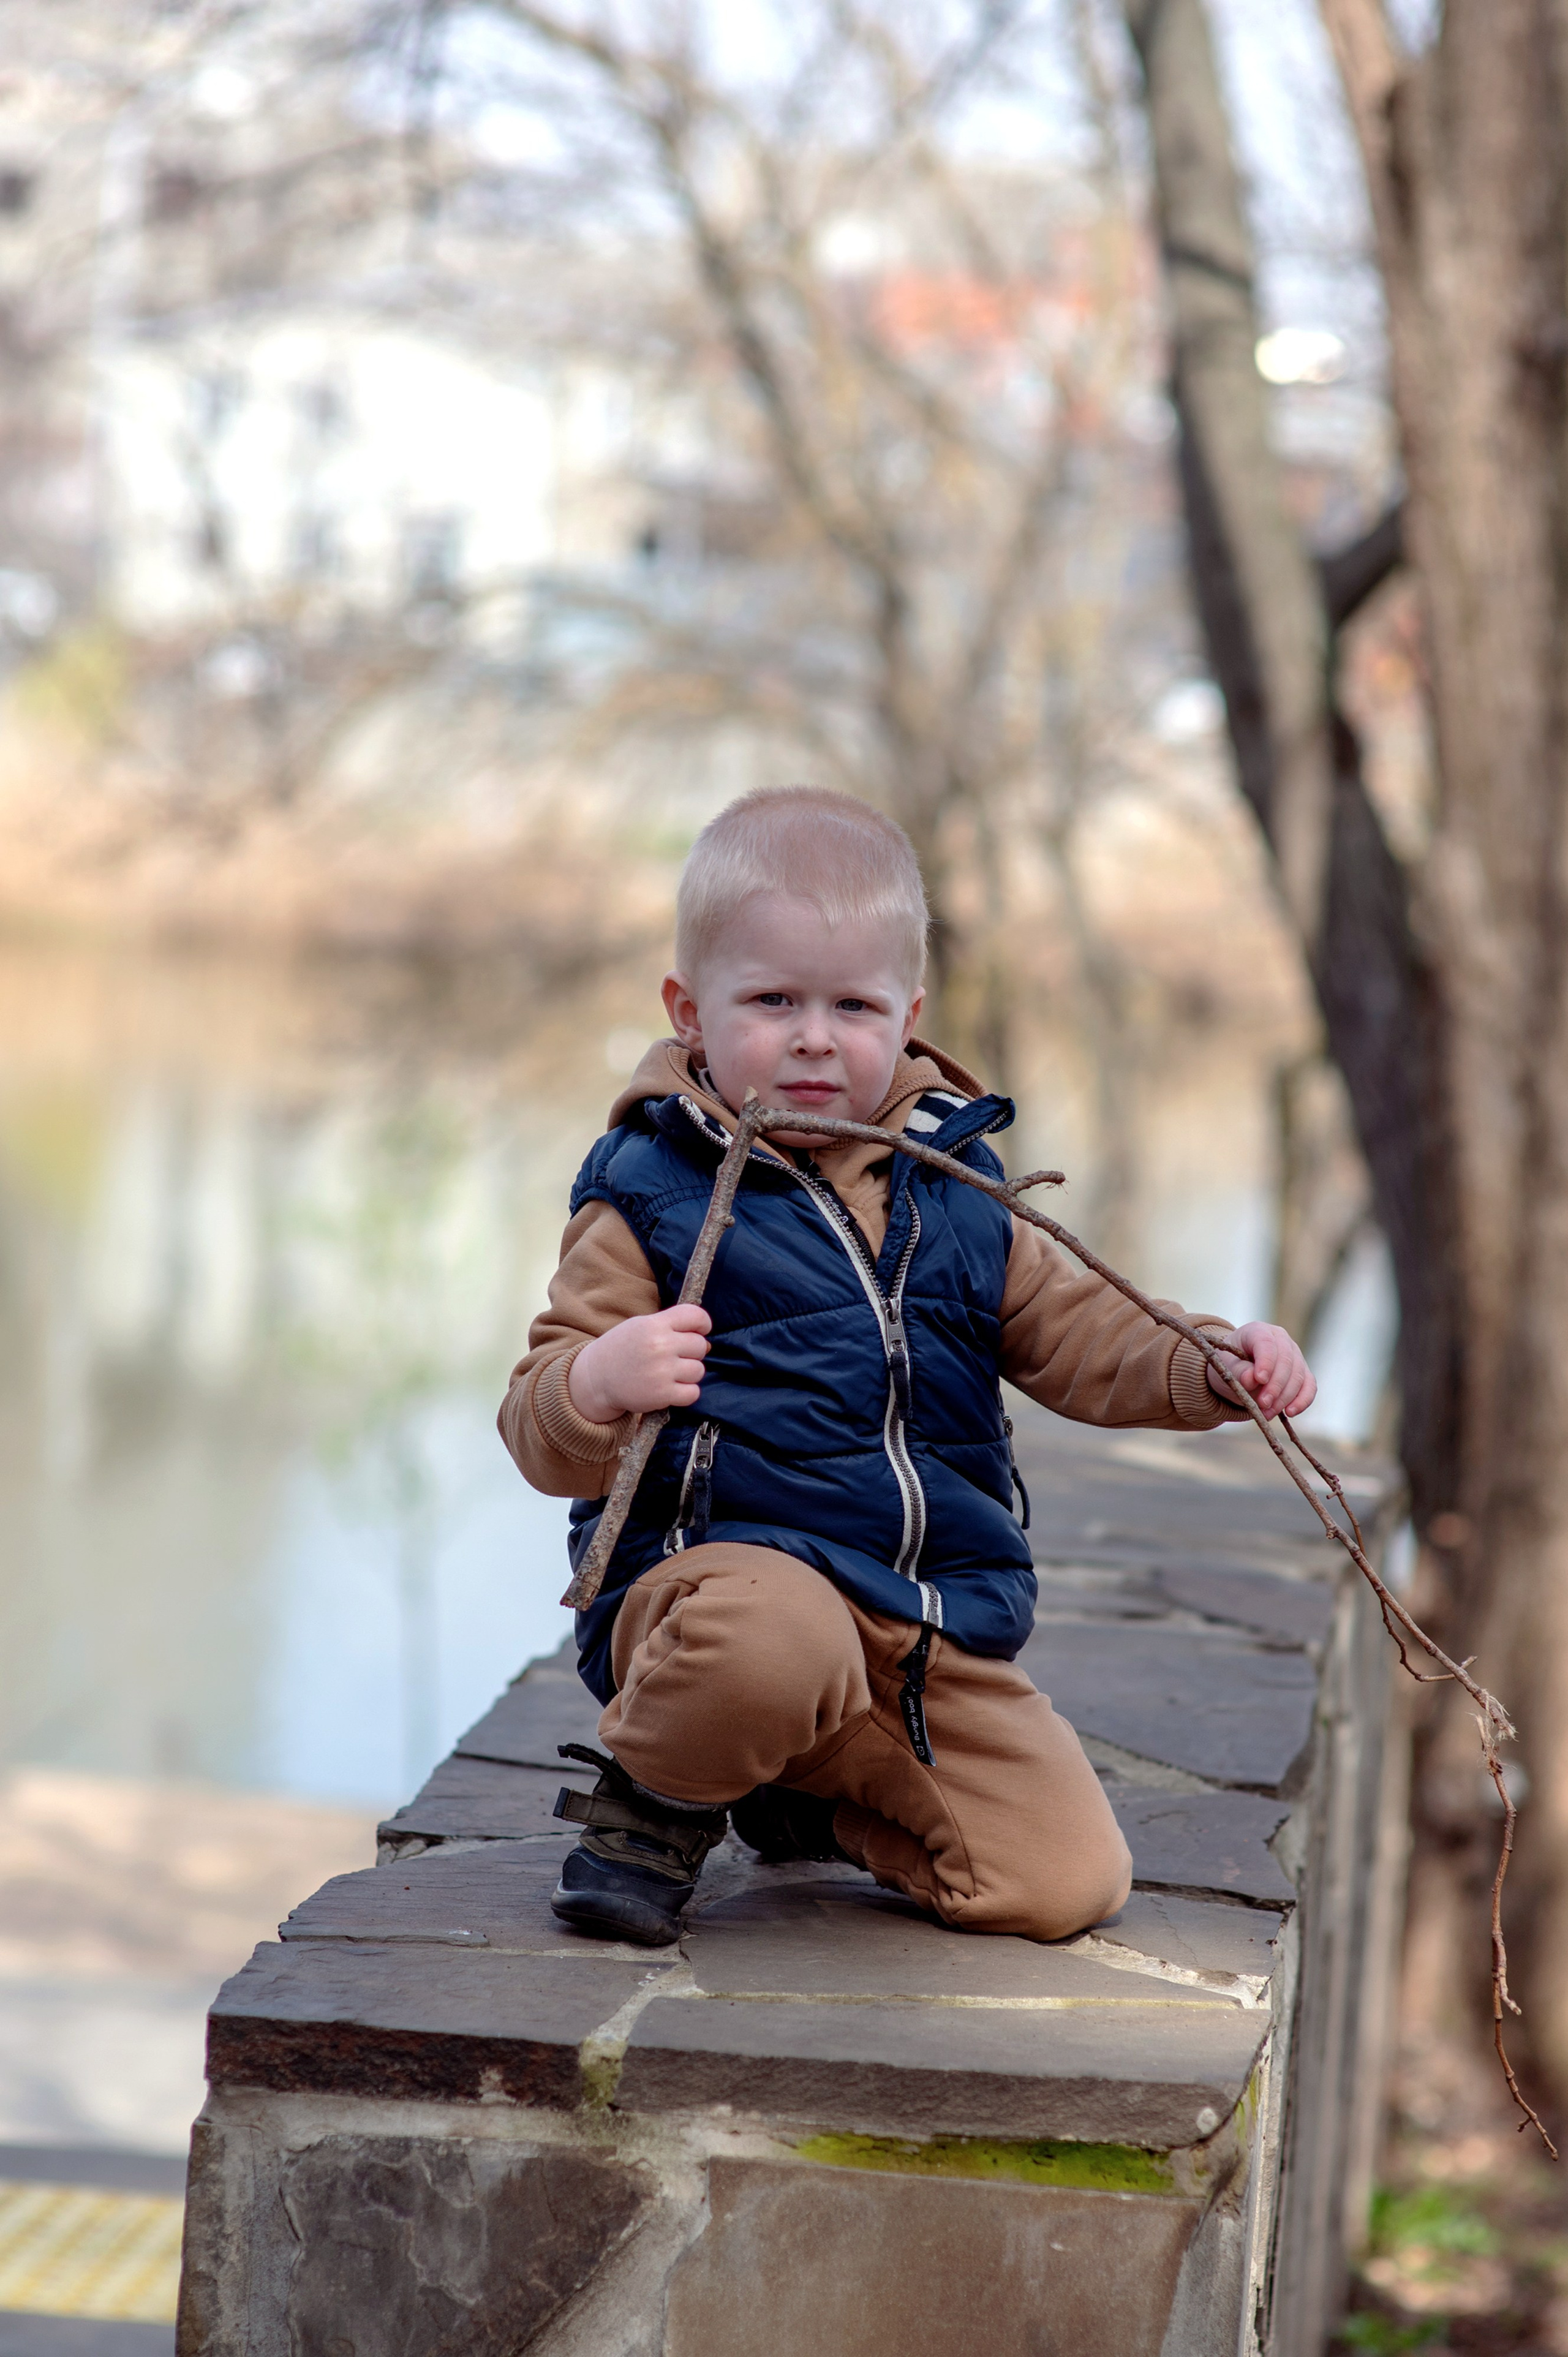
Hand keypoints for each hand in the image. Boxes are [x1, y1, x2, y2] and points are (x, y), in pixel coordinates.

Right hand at [568, 1305, 710, 1422]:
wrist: (596, 1378)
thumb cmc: (621, 1350)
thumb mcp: (641, 1326)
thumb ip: (671, 1328)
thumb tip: (706, 1343)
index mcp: (654, 1324)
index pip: (696, 1315)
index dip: (703, 1324)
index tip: (699, 1331)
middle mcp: (660, 1345)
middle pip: (700, 1345)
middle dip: (692, 1352)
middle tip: (674, 1357)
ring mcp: (662, 1371)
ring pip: (699, 1370)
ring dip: (688, 1373)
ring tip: (669, 1373)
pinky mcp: (662, 1394)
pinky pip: (693, 1393)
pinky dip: (686, 1393)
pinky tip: (671, 1388)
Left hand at [1206, 1321, 1316, 1418]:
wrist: (1237, 1371)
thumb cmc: (1230, 1364)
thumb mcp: (1226, 1366)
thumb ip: (1237, 1371)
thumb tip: (1251, 1379)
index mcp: (1258, 1331)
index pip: (1266, 1343)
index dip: (1266, 1361)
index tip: (1260, 1380)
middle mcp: (1281, 1339)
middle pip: (1286, 1361)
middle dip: (1275, 1386)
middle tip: (1263, 1404)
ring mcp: (1295, 1355)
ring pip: (1298, 1376)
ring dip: (1284, 1397)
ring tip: (1267, 1413)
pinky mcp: (1302, 1372)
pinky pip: (1309, 1386)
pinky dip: (1302, 1400)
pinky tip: (1290, 1412)